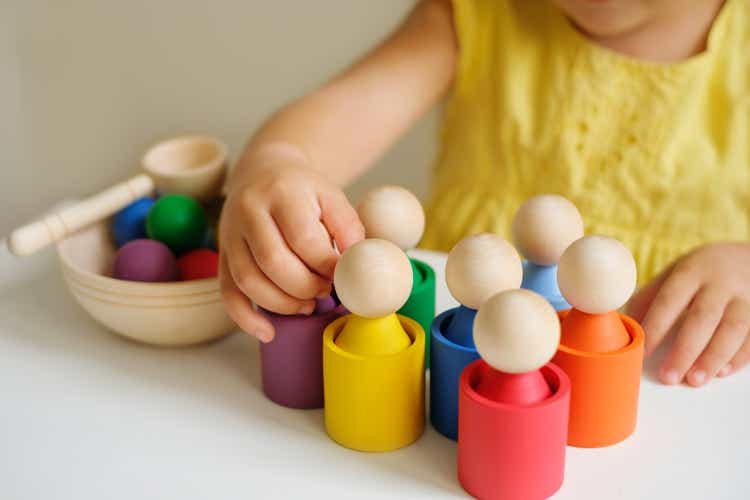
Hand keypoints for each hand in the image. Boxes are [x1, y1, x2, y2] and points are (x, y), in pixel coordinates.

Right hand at [218, 146, 363, 342]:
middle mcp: (250, 212)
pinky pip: (228, 293)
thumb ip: (348, 228)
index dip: (326, 265)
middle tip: (325, 291)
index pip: (303, 238)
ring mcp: (230, 234)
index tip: (342, 276)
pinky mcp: (222, 255)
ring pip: (248, 280)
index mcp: (282, 193)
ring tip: (307, 305)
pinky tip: (268, 331)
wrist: (262, 171)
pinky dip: (246, 318)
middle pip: (273, 262)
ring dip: (282, 304)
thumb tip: (356, 265)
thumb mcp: (332, 196)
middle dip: (305, 287)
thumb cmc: (302, 190)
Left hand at [627, 243, 749, 386]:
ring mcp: (745, 297)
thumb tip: (626, 325)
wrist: (749, 258)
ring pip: (732, 330)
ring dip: (713, 358)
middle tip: (669, 377)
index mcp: (691, 270)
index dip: (656, 326)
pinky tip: (722, 372)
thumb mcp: (675, 273)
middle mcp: (720, 283)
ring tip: (695, 380)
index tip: (645, 352)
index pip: (670, 300)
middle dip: (685, 350)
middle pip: (702, 318)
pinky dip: (739, 357)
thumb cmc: (701, 271)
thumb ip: (651, 296)